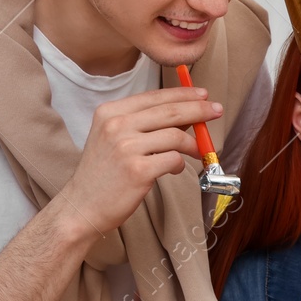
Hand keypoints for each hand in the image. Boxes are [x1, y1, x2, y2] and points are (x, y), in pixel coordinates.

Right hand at [59, 86, 222, 234]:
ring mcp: (126, 148)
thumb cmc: (104, 173)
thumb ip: (144, 124)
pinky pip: (174, 160)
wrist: (83, 206)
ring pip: (175, 136)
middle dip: (198, 110)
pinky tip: (176, 169)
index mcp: (110, 112)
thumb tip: (185, 114)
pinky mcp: (138, 170)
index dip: (183, 94)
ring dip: (193, 144)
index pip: (154, 97)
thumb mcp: (114, 138)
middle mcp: (116, 125)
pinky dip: (180, 164)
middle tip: (216, 111)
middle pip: (169, 111)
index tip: (203, 95)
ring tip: (199, 151)